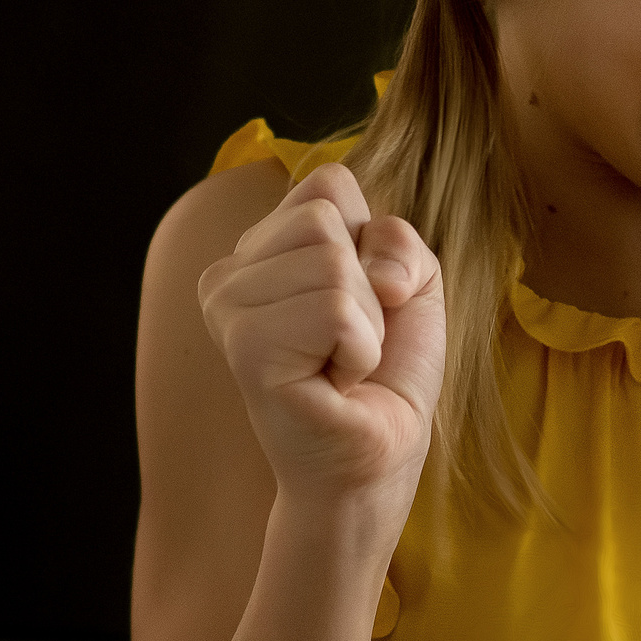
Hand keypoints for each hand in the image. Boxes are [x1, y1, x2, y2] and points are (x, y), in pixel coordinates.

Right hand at [197, 164, 444, 532]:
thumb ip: (398, 238)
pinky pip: (334, 309)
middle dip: (370, 285)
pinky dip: (359, 351)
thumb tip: (371, 263)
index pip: (328, 185)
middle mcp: (229, 271)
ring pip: (332, 263)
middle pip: (326, 215)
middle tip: (351, 341)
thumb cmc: (388, 374)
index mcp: (262, 247)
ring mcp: (228, 307)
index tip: (366, 302)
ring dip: (365, 325)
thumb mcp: (412, 283)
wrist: (379, 455)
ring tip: (340, 364)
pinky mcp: (244, 347)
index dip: (375, 243)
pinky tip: (333, 383)